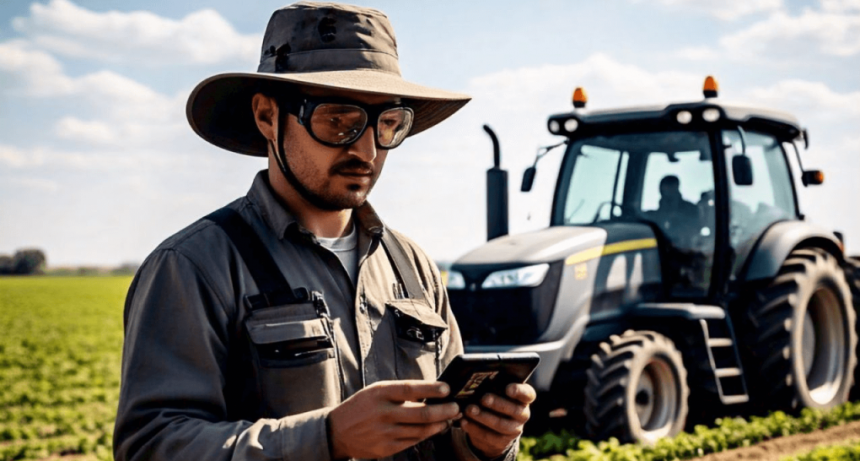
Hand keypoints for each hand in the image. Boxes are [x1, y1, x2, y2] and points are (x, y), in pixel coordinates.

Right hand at [328, 380, 460, 459]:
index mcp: (380, 393)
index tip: (447, 388)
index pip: (410, 389)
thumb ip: (400, 391)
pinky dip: (427, 434)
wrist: (338, 431)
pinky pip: (413, 441)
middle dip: (444, 411)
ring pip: (421, 430)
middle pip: (421, 413)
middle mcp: (383, 413)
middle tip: (456, 407)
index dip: (431, 389)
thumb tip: (431, 391)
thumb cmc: (363, 406)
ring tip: (450, 418)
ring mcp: (385, 433)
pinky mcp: (386, 449)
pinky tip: (435, 428)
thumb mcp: (377, 391)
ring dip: (440, 424)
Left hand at [461, 383, 535, 458]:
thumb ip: (492, 385)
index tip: (508, 388)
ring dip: (483, 417)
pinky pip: (489, 436)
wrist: (493, 426)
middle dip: (498, 404)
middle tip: (483, 398)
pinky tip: (464, 421)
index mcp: (523, 398)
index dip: (519, 391)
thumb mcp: (496, 390)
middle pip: (514, 410)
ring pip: (501, 425)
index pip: (528, 394)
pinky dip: (474, 428)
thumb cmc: (494, 398)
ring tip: (469, 409)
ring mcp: (514, 429)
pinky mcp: (502, 442)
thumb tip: (476, 381)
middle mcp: (523, 414)